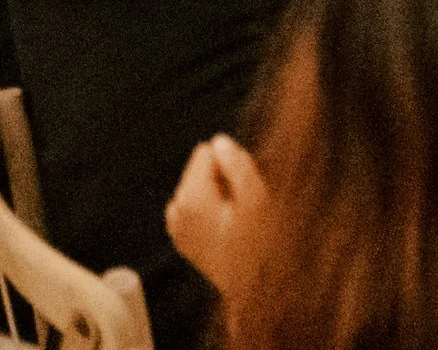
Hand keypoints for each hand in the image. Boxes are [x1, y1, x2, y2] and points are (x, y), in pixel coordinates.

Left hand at [164, 135, 267, 299]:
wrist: (256, 296)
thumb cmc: (261, 250)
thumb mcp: (258, 201)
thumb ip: (238, 165)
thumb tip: (220, 141)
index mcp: (190, 198)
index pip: (206, 152)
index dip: (230, 165)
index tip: (244, 190)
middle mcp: (176, 210)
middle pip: (199, 171)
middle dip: (223, 181)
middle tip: (244, 210)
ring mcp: (177, 228)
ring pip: (199, 190)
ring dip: (219, 198)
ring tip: (237, 223)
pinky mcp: (183, 241)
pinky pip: (196, 210)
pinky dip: (211, 214)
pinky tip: (228, 232)